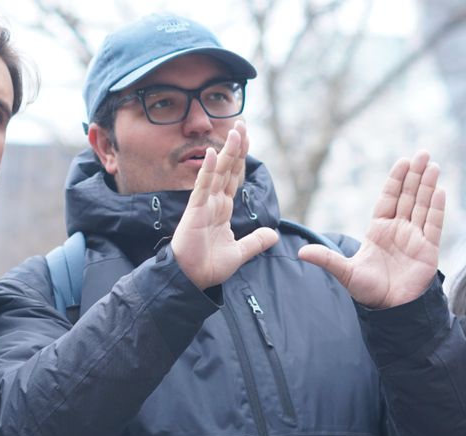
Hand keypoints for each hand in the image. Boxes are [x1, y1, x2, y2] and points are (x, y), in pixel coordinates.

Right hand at [172, 121, 279, 288]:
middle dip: (235, 148)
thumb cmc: (209, 266)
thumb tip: (273, 234)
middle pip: (227, 169)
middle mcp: (213, 203)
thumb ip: (255, 242)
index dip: (241, 159)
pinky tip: (210, 154)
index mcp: (222, 209)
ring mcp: (203, 205)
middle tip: (242, 125)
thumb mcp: (239, 253)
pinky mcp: (194, 212)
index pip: (234, 178)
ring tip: (234, 132)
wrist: (192, 280)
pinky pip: (202, 187)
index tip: (246, 139)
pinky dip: (206, 171)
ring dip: (225, 152)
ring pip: (216, 173)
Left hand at [297, 150, 443, 308]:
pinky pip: (434, 225)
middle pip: (409, 197)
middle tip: (422, 153)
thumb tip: (300, 252)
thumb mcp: (345, 272)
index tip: (403, 161)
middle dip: (416, 175)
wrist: (389, 310)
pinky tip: (440, 191)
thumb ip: (327, 259)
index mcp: (379, 230)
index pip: (390, 198)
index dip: (396, 180)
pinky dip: (437, 209)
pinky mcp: (428, 250)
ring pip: (423, 206)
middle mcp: (399, 230)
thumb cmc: (367, 291)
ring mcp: (415, 239)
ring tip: (433, 165)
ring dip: (428, 186)